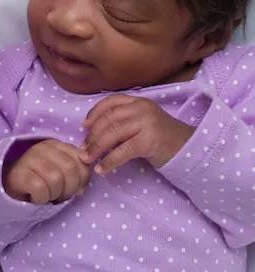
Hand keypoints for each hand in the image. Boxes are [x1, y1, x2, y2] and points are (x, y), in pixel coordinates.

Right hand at [4, 139, 90, 204]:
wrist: (11, 186)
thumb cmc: (41, 179)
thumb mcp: (60, 171)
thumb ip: (76, 171)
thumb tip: (83, 187)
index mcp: (56, 145)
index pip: (82, 162)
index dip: (83, 180)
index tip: (75, 189)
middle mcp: (43, 148)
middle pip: (70, 169)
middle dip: (70, 188)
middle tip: (61, 195)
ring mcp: (29, 159)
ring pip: (56, 179)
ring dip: (55, 194)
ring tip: (48, 195)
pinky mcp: (20, 174)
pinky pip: (40, 189)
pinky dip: (42, 198)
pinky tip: (37, 197)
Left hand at [80, 95, 194, 173]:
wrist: (189, 150)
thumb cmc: (161, 138)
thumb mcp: (141, 123)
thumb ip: (122, 122)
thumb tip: (92, 133)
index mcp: (138, 102)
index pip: (110, 102)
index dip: (94, 114)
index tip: (84, 126)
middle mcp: (141, 108)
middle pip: (108, 120)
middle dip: (91, 136)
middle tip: (82, 150)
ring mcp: (146, 123)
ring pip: (112, 134)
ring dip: (96, 148)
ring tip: (88, 160)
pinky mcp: (149, 140)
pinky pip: (122, 151)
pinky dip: (109, 161)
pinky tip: (102, 169)